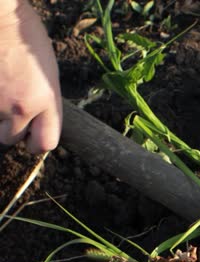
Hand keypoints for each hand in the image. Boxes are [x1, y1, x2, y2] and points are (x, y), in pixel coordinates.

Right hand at [0, 1, 61, 152]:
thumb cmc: (25, 35)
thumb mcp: (47, 71)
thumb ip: (44, 99)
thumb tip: (38, 119)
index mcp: (46, 99)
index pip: (45, 143)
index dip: (36, 143)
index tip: (32, 138)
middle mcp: (21, 106)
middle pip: (12, 138)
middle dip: (10, 129)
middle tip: (7, 110)